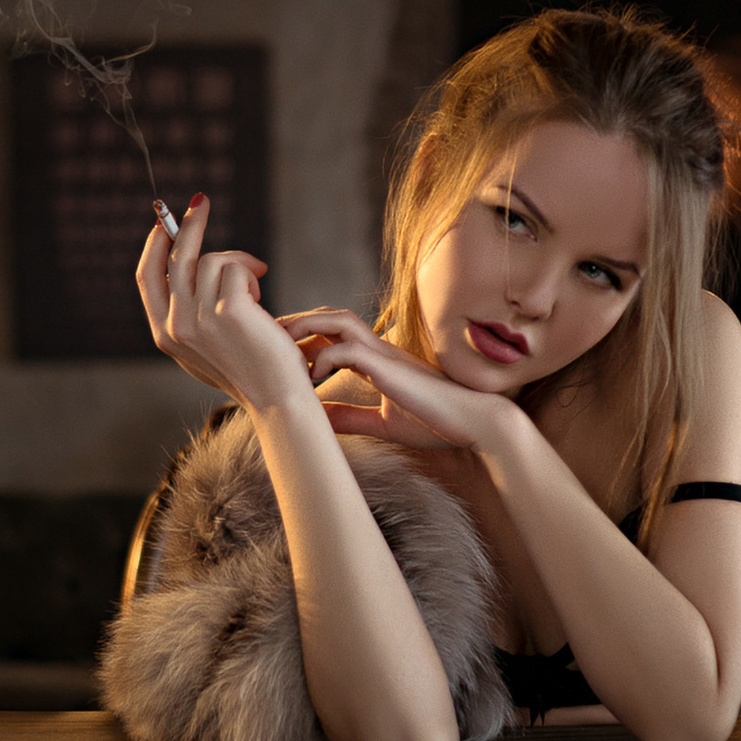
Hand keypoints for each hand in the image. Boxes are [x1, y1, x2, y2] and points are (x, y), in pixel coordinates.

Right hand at [135, 195, 310, 408]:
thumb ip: (186, 311)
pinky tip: (262, 302)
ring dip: (238, 265)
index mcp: (163, 334)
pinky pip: (237, 268)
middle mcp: (175, 325)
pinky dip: (252, 274)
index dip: (154, 245)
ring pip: (212, 260)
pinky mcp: (228, 310)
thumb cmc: (247, 368)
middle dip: (189, 223)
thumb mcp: (204, 344)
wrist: (275, 396)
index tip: (164, 222)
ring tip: (255, 290)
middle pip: (176, 256)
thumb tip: (182, 262)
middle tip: (201, 201)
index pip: (146, 276)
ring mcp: (200, 318)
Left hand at [279, 308, 508, 450]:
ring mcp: (384, 354)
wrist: (473, 423)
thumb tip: (317, 420)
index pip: (332, 334)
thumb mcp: (382, 423)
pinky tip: (313, 380)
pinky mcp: (389, 366)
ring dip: (304, 329)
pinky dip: (323, 360)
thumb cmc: (436, 423)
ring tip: (281, 349)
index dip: (303, 338)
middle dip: (295, 324)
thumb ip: (350, 417)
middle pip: (329, 317)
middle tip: (267, 342)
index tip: (279, 356)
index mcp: (376, 359)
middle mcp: (378, 349)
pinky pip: (347, 350)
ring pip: (336, 321)